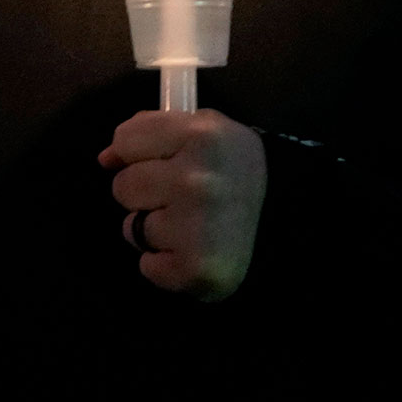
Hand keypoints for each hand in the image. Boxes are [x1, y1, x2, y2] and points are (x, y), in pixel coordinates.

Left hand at [99, 108, 267, 300]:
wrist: (294, 233)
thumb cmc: (239, 179)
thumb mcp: (207, 135)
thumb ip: (152, 134)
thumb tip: (106, 158)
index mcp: (205, 133)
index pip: (126, 139)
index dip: (141, 153)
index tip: (169, 162)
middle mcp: (199, 177)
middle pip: (123, 186)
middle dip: (147, 195)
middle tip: (189, 201)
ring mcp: (197, 224)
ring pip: (132, 228)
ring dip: (156, 231)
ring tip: (196, 228)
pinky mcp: (197, 268)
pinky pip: (147, 266)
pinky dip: (166, 267)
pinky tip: (197, 255)